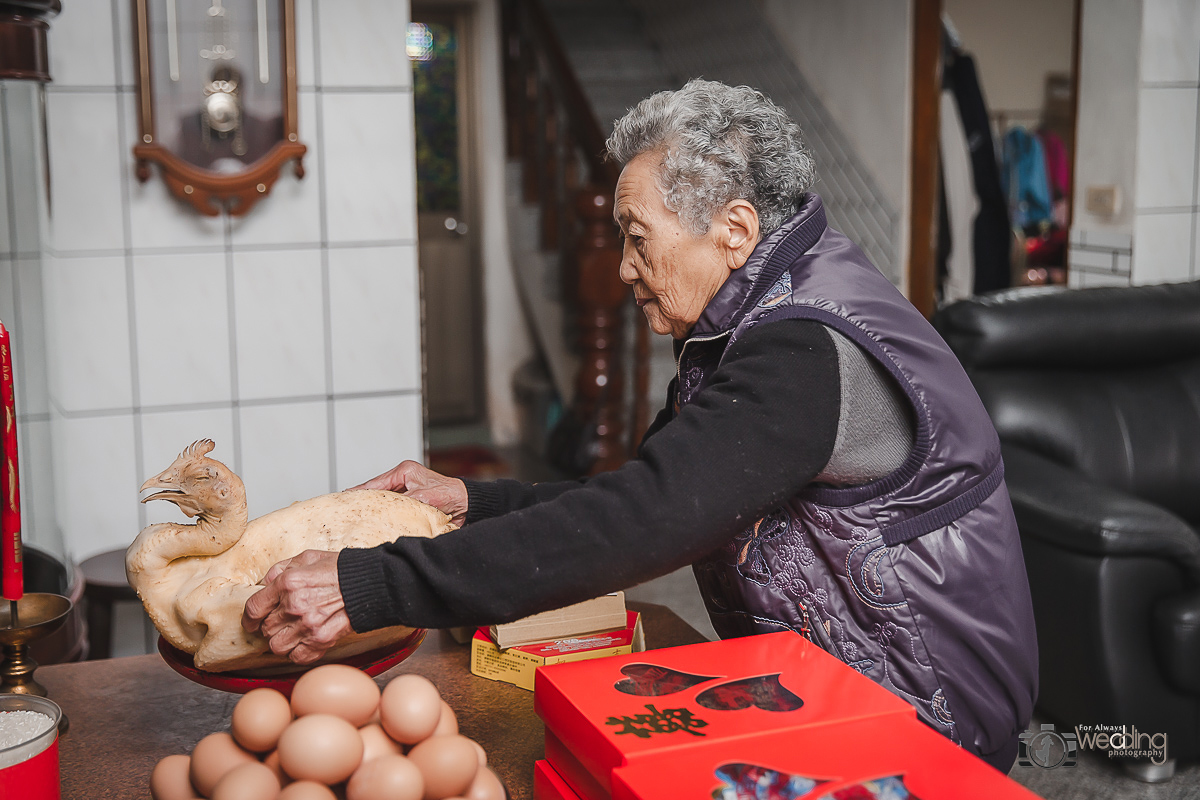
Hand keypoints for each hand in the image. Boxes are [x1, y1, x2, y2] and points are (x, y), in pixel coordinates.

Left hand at [241, 550, 352, 664]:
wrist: (371, 583)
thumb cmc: (341, 569)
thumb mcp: (308, 557)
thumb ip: (281, 568)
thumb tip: (264, 583)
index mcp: (288, 583)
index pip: (253, 608)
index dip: (249, 618)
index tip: (252, 622)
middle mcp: (294, 605)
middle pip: (265, 629)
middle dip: (270, 627)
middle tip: (281, 622)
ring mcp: (308, 625)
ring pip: (276, 647)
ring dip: (281, 642)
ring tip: (292, 634)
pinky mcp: (322, 640)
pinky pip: (297, 657)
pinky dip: (297, 653)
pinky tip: (303, 642)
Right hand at [348, 460, 467, 525]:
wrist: (468, 505)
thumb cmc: (451, 495)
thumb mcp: (423, 497)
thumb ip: (403, 502)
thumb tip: (385, 511)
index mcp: (405, 471)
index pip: (376, 482)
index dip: (360, 490)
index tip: (346, 497)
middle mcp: (405, 480)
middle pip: (377, 491)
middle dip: (364, 500)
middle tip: (347, 508)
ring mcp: (408, 492)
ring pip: (384, 501)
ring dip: (374, 509)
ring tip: (357, 516)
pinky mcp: (412, 503)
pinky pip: (393, 509)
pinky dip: (385, 515)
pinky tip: (376, 522)